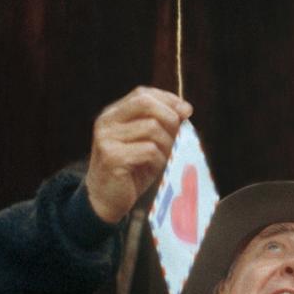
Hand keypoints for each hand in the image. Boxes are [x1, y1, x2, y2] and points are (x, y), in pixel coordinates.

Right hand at [83, 86, 191, 225]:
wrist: (106, 199)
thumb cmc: (132, 169)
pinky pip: (149, 150)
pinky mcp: (112, 157)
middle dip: (169, 116)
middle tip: (179, 134)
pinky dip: (159, 159)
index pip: (142, 93)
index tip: (186, 111)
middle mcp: (106, 122)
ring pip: (151, 128)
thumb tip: (185, 109)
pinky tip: (154, 168)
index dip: (168, 99)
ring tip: (164, 157)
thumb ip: (162, 124)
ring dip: (167, 143)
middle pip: (145, 103)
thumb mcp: (148, 142)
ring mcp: (107, 139)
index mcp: (113, 114)